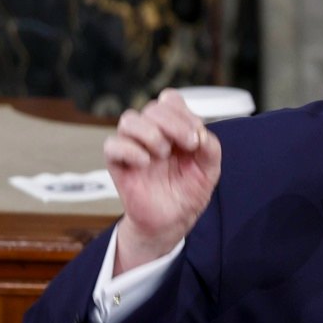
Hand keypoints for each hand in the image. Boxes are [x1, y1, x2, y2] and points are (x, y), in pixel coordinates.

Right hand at [104, 89, 221, 273]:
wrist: (173, 221)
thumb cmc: (188, 192)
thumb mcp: (209, 170)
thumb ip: (210, 148)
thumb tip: (201, 133)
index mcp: (173, 129)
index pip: (170, 101)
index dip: (183, 111)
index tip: (196, 135)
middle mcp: (152, 134)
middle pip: (152, 108)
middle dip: (173, 123)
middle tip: (188, 144)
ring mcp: (133, 147)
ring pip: (129, 120)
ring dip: (151, 133)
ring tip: (163, 154)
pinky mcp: (118, 164)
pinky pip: (112, 145)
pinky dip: (130, 150)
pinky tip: (146, 162)